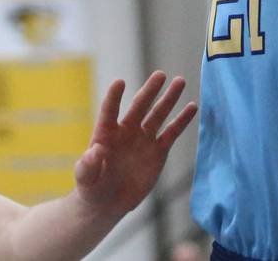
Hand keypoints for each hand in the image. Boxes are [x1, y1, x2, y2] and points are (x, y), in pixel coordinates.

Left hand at [73, 71, 198, 215]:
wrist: (108, 202)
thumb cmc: (91, 187)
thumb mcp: (85, 178)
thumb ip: (87, 165)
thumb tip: (94, 151)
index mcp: (105, 133)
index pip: (109, 110)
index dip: (114, 97)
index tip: (120, 83)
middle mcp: (126, 131)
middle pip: (139, 106)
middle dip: (150, 91)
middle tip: (161, 74)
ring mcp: (143, 139)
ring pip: (158, 115)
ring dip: (169, 99)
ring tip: (180, 81)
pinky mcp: (157, 152)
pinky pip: (171, 133)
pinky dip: (181, 120)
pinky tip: (192, 107)